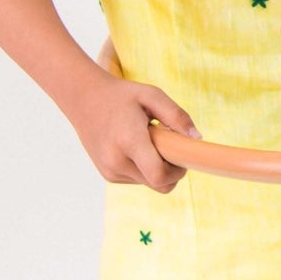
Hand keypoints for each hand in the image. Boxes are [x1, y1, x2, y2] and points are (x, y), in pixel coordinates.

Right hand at [69, 78, 196, 191]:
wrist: (84, 99)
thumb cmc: (122, 95)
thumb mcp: (152, 95)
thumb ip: (177, 116)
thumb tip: (197, 138)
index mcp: (129, 141)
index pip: (160, 176)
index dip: (178, 171)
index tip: (182, 156)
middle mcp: (116, 161)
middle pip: (159, 184)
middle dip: (172, 171)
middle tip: (170, 147)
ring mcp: (110, 171)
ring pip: (149, 183)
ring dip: (157, 168)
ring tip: (148, 142)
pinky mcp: (108, 175)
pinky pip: (137, 180)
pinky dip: (144, 168)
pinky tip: (136, 147)